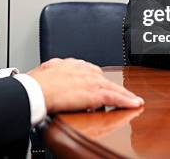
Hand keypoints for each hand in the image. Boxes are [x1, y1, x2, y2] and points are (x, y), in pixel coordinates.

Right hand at [27, 58, 143, 112]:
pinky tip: (134, 104)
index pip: (92, 71)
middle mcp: (84, 70)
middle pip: (105, 79)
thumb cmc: (36, 83)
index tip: (104, 85)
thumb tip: (53, 71)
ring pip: (113, 88)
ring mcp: (90, 81)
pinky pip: (114, 98)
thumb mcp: (46, 70)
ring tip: (134, 101)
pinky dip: (126, 101)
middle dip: (115, 88)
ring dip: (125, 95)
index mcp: (72, 64)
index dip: (100, 80)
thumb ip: (54, 69)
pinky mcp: (94, 94)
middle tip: (125, 95)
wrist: (35, 90)